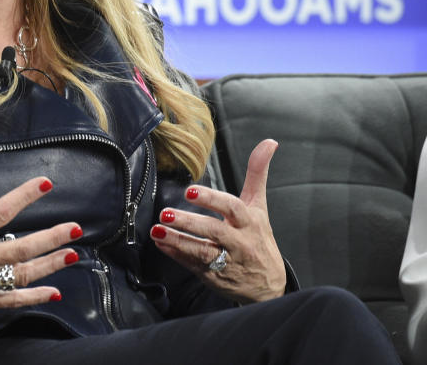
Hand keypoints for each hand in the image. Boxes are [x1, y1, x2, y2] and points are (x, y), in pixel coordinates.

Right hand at [0, 166, 79, 337]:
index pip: (0, 212)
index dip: (23, 196)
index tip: (44, 184)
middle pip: (22, 246)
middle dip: (51, 237)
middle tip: (75, 228)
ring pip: (24, 273)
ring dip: (50, 264)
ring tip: (73, 255)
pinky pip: (13, 300)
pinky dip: (35, 297)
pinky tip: (54, 292)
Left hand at [149, 139, 285, 302]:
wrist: (269, 284)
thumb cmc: (259, 237)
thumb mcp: (259, 206)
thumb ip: (258, 174)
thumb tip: (270, 142)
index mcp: (248, 222)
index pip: (231, 208)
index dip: (211, 199)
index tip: (190, 191)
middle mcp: (238, 242)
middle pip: (214, 231)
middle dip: (189, 223)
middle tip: (166, 213)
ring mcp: (225, 261)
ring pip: (201, 251)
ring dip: (177, 241)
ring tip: (157, 231)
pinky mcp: (213, 275)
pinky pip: (193, 265)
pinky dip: (176, 254)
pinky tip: (161, 243)